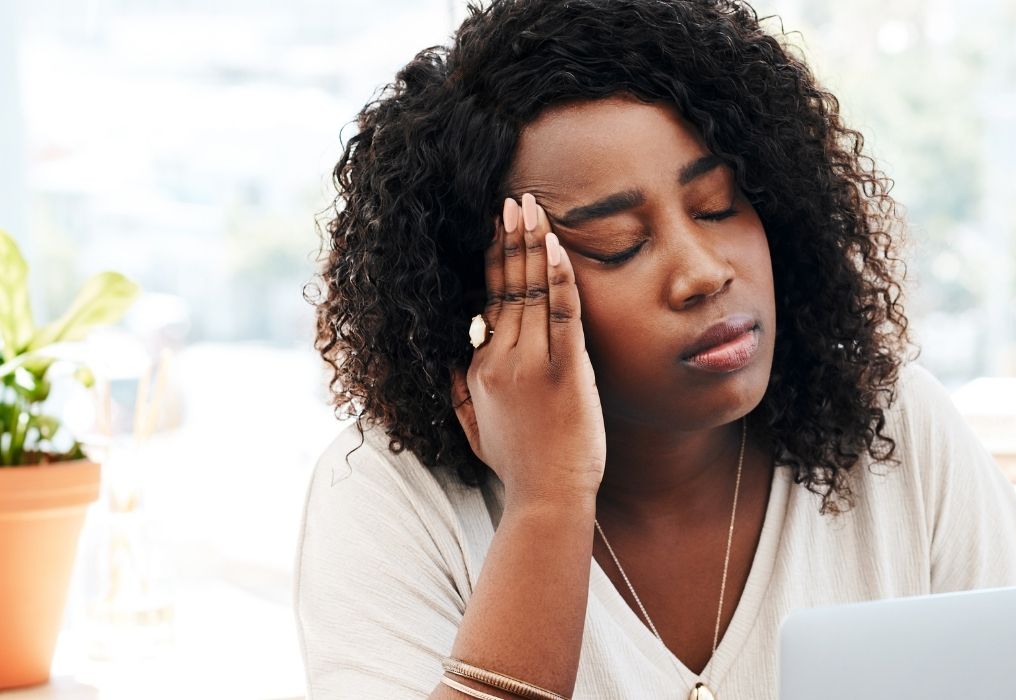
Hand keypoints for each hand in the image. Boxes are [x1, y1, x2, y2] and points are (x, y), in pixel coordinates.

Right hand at [451, 193, 605, 506]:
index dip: (493, 261)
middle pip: (505, 286)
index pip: (487, 301)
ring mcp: (531, 363)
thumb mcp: (473, 426)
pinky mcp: (565, 370)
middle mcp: (500, 359)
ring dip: (531, 244)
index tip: (496, 228)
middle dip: (509, 238)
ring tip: (530, 206)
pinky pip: (561, 313)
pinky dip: (558, 277)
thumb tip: (447, 357)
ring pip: (529, 291)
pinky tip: (557, 246)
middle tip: (512, 199)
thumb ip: (457, 388)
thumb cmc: (519, 466)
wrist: (547, 497)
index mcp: (480, 368)